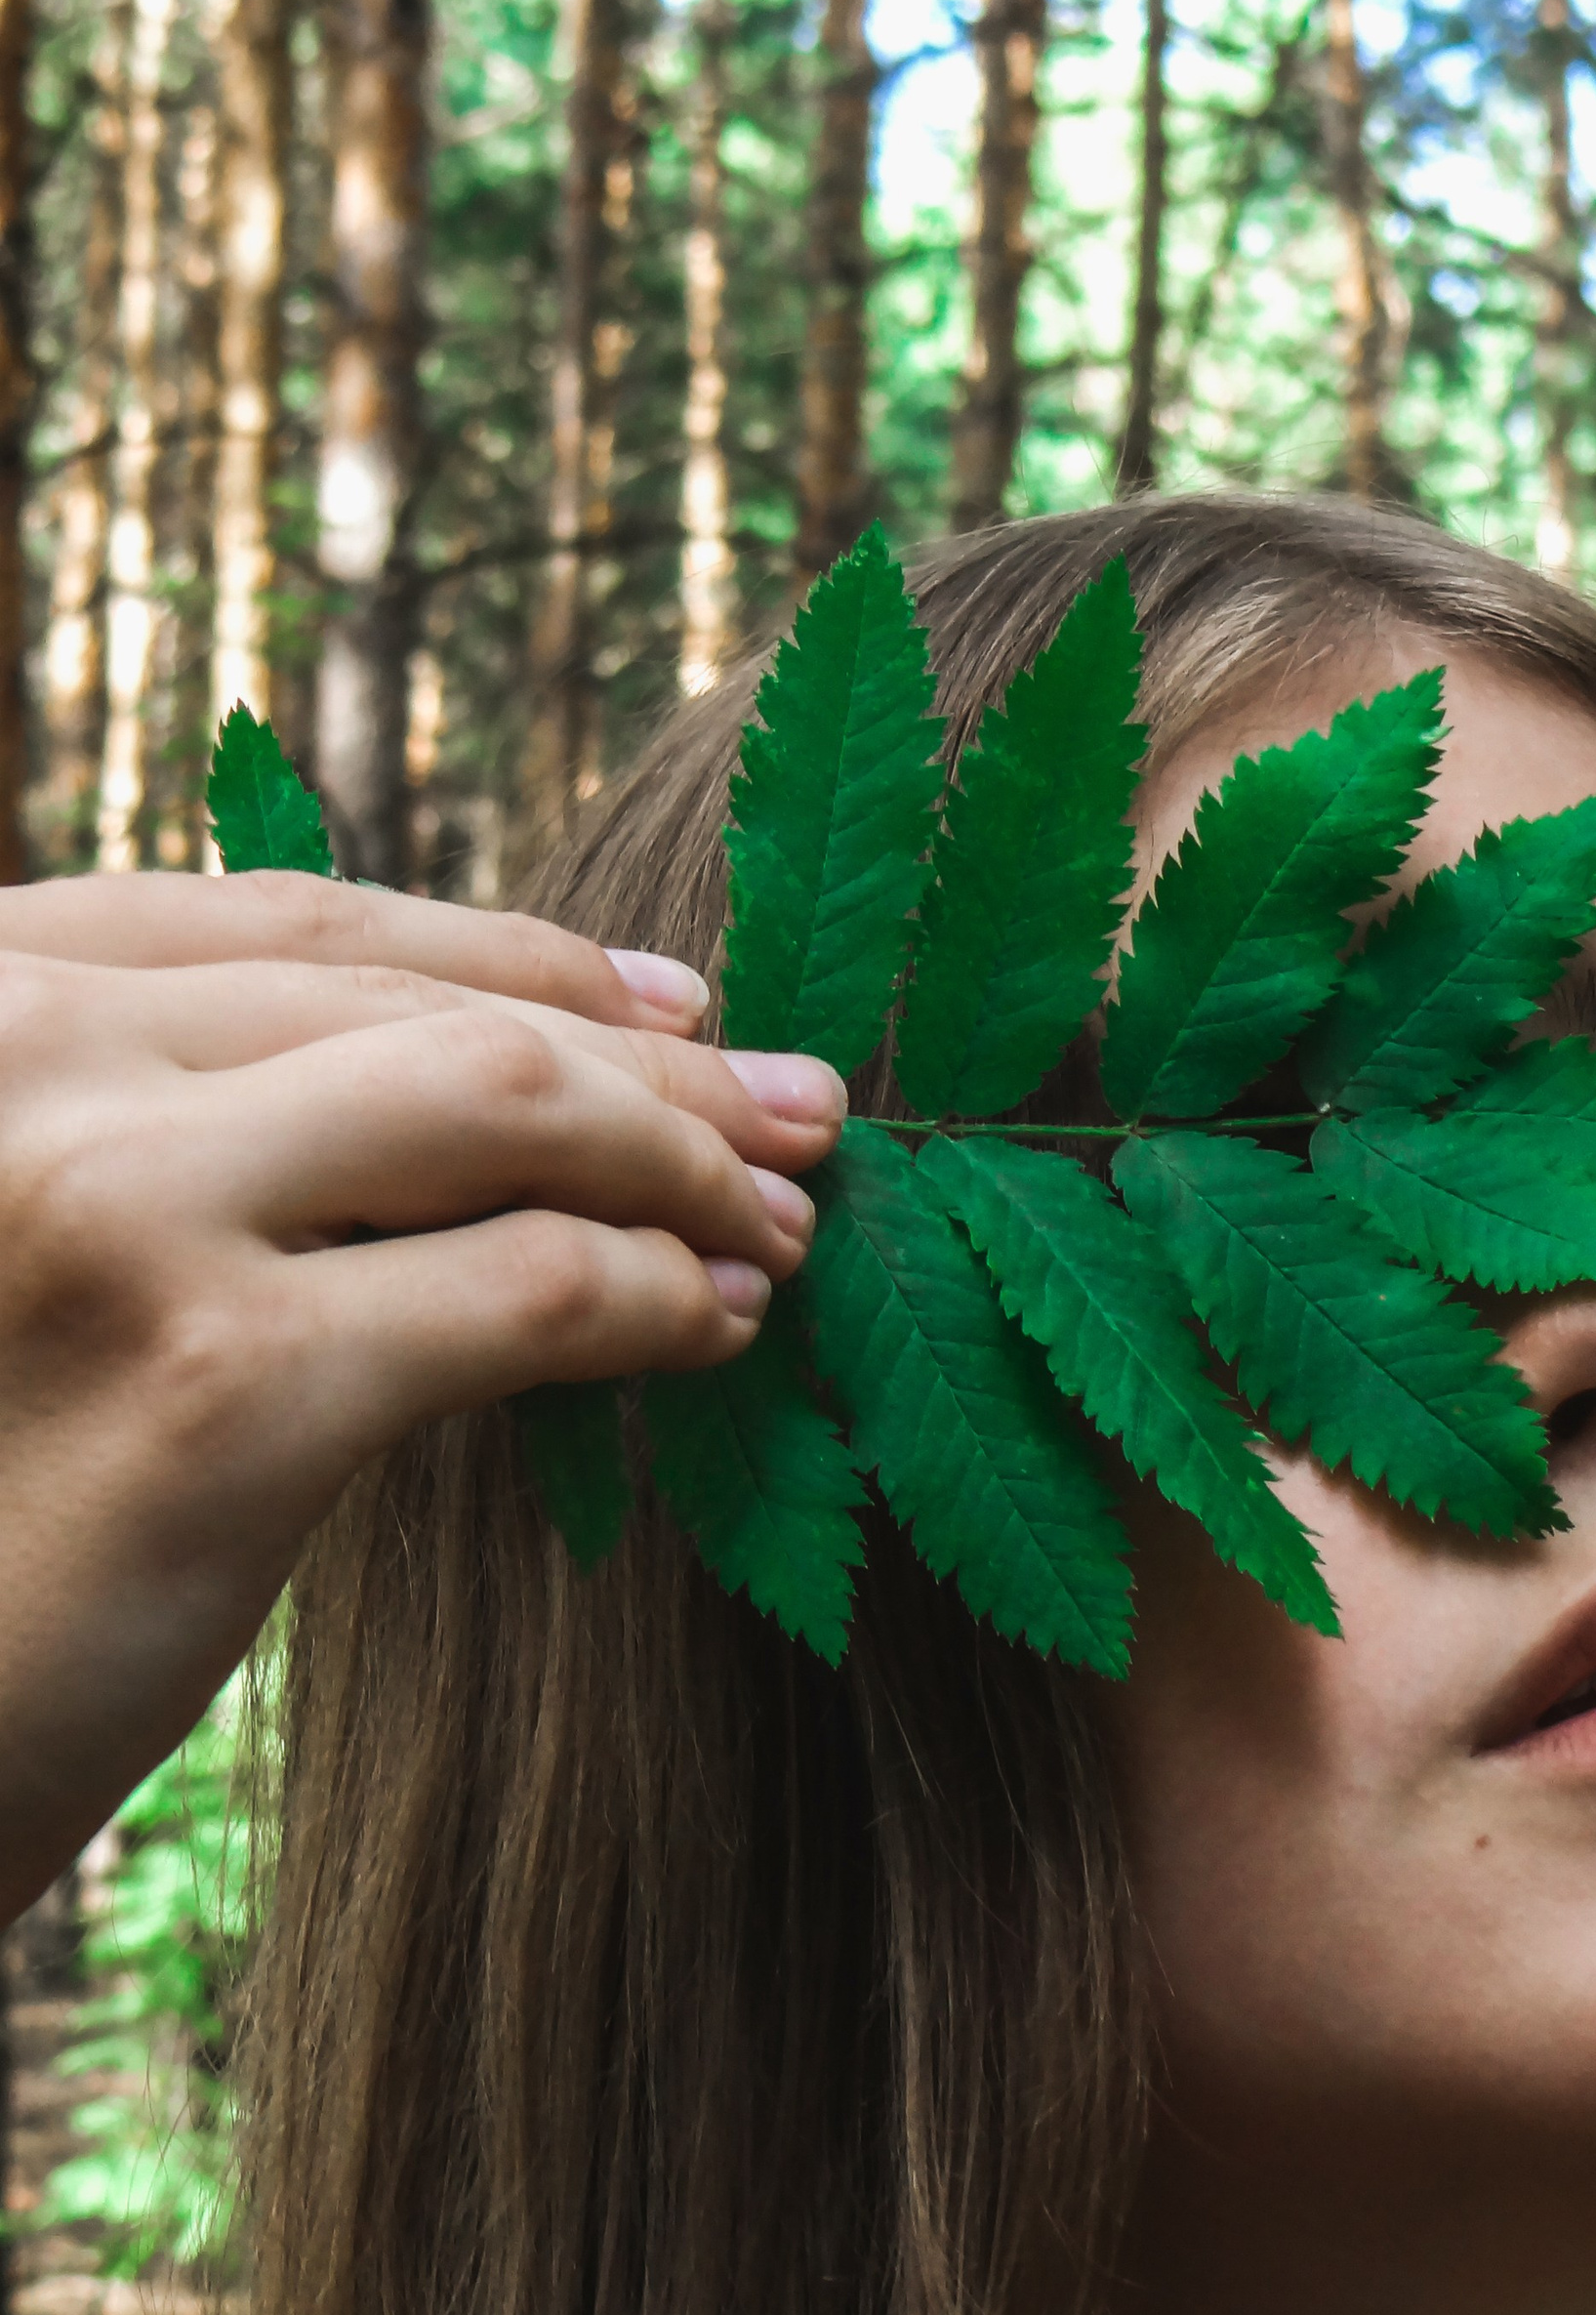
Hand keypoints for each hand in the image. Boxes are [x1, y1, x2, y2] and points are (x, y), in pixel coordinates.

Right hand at [0, 868, 841, 1924]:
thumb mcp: (47, 1223)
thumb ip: (205, 1112)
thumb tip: (544, 1053)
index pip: (300, 930)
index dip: (514, 953)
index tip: (674, 1005)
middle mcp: (26, 1053)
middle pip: (421, 1012)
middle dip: (648, 1068)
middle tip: (799, 1111)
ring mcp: (115, 1203)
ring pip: (506, 1105)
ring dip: (683, 1159)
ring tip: (778, 1220)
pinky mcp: (220, 1385)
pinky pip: (530, 1289)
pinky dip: (658, 1296)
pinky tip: (710, 1325)